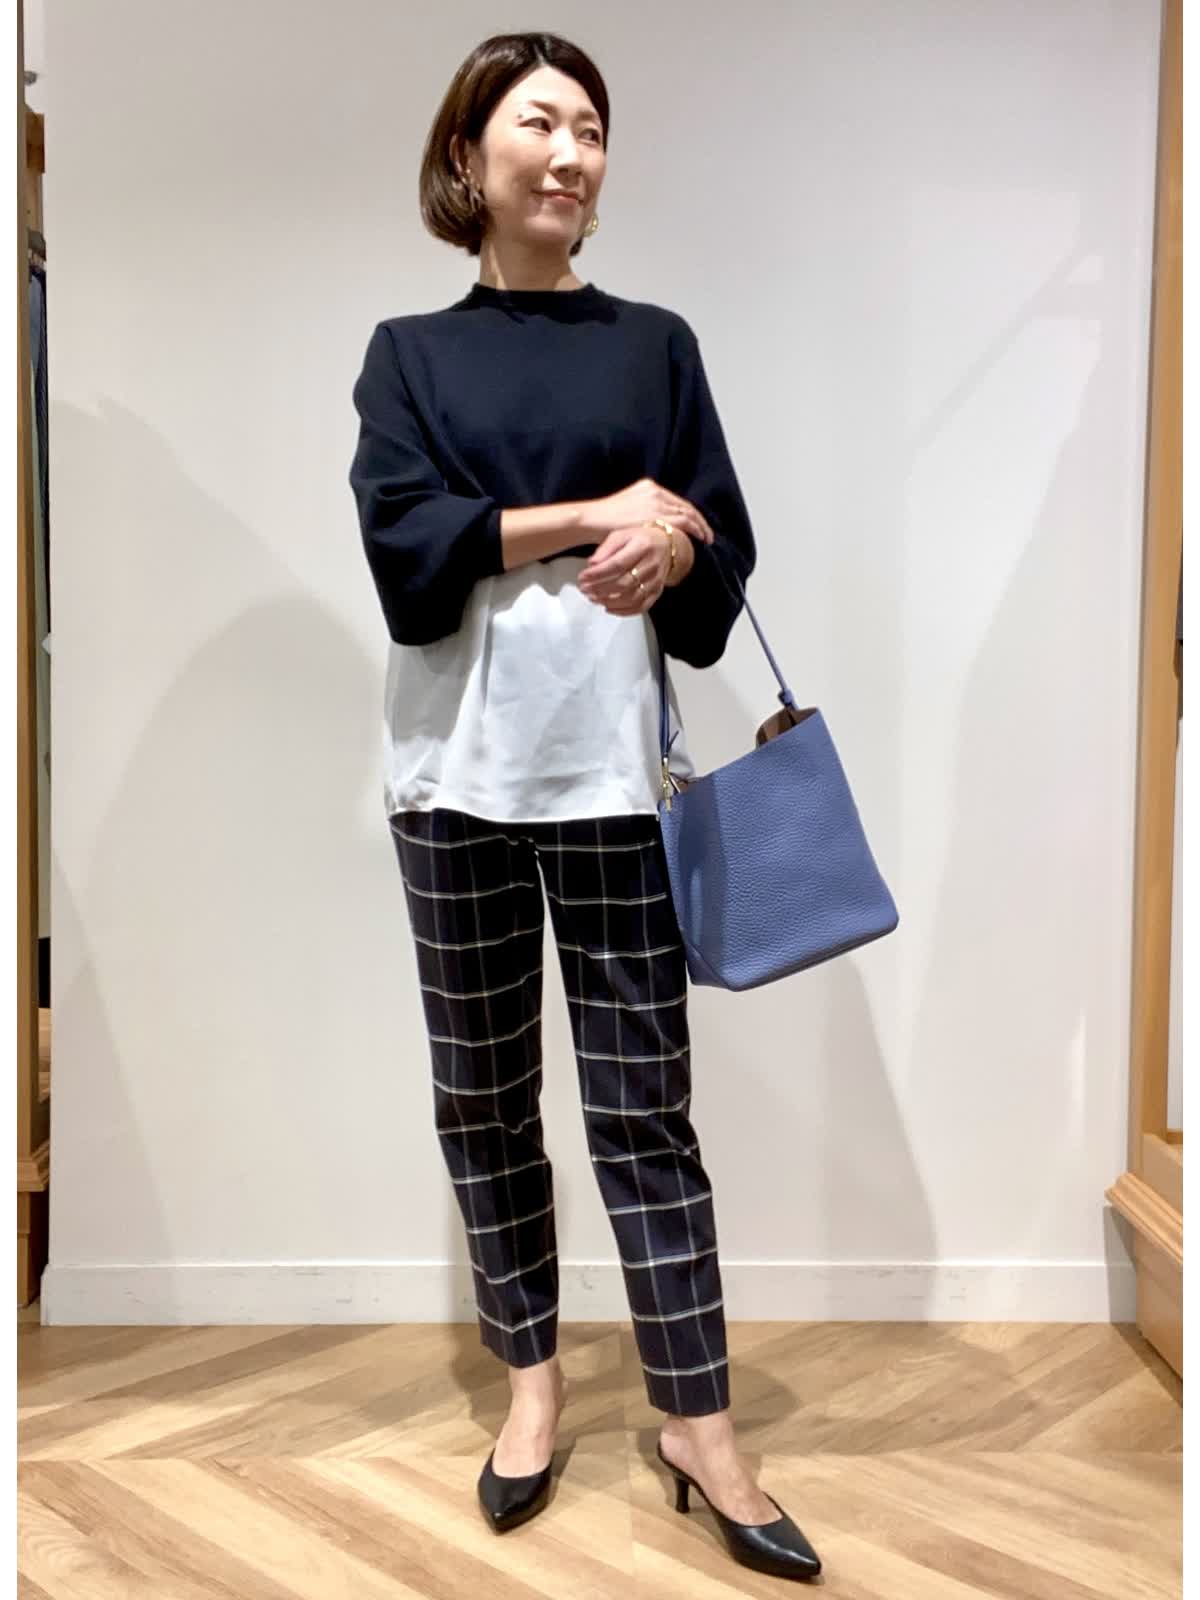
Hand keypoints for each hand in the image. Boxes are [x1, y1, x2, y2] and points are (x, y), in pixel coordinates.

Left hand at [578, 524, 694, 614]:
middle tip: (584, 589)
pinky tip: (608, 607)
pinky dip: (623, 611)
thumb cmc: (640, 539)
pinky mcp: (657, 592)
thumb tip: (591, 565)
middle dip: (600, 589)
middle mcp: (651, 565)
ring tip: (593, 598)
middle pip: (624, 583)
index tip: (582, 577)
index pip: (617, 564)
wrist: (667, 545)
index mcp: (642, 546)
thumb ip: (605, 549)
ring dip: (609, 601)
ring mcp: (656, 581)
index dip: (598, 573)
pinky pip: (641, 607)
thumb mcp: (621, 535)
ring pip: (631, 598)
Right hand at [579, 477, 714, 548]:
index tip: (697, 525)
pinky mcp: (656, 515)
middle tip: (708, 534)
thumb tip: (653, 526)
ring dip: (700, 526)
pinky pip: (683, 522)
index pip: (676, 502)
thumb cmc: (604, 521)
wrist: (592, 519)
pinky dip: (694, 530)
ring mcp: (657, 502)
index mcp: (649, 488)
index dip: (690, 514)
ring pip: (688, 513)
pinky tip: (699, 539)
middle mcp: (655, 492)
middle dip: (699, 520)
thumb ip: (642, 513)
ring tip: (707, 538)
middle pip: (685, 506)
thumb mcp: (627, 510)